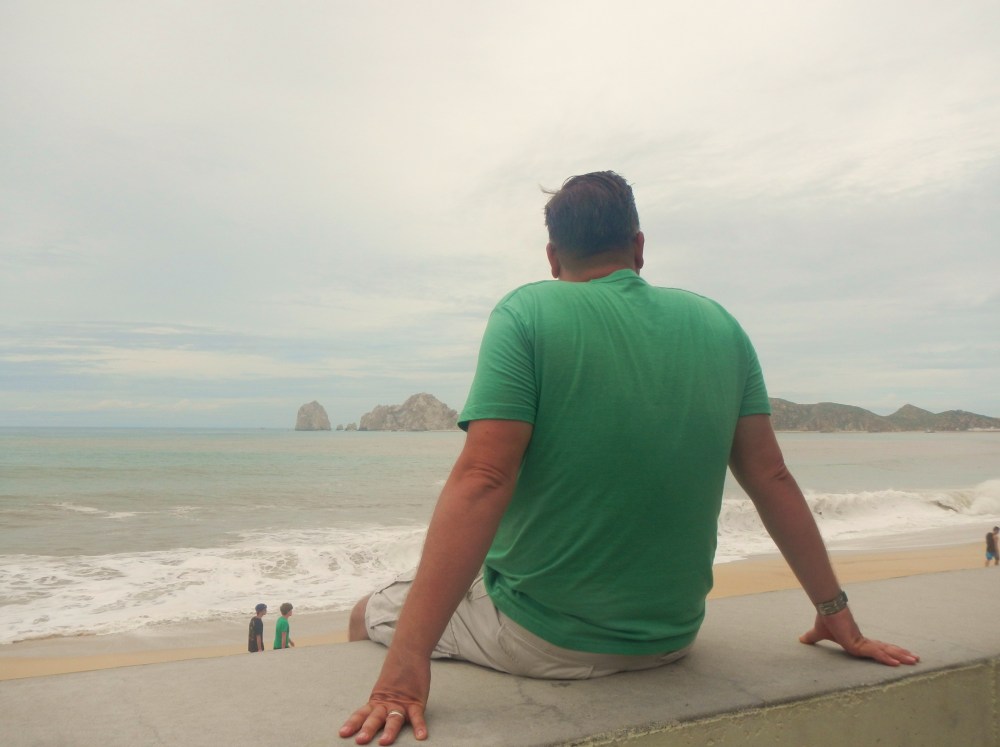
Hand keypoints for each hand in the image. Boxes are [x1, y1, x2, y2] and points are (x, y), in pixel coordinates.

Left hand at [340, 650, 430, 744]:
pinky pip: (418, 716)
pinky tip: (421, 736)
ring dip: (389, 731)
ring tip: (384, 742)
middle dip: (368, 729)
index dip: (352, 724)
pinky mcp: (416, 702)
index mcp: (377, 701)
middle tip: (360, 741)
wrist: (409, 652)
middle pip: (375, 718)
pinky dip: (419, 726)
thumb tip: (372, 716)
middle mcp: (387, 703)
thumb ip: (380, 702)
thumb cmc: (397, 671)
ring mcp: (402, 703)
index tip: (342, 734)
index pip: (361, 714)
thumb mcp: (383, 688)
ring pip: (394, 719)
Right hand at [799, 609, 918, 666]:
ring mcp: (862, 642)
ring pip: (886, 651)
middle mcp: (864, 641)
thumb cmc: (825, 619)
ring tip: (915, 660)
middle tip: (916, 659)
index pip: (877, 648)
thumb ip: (813, 638)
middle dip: (902, 654)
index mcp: (857, 641)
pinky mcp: (858, 644)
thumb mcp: (818, 633)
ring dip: (901, 655)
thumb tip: (801, 639)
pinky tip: (896, 663)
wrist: (826, 608)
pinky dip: (886, 658)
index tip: (900, 656)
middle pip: (886, 649)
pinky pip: (875, 653)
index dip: (889, 652)